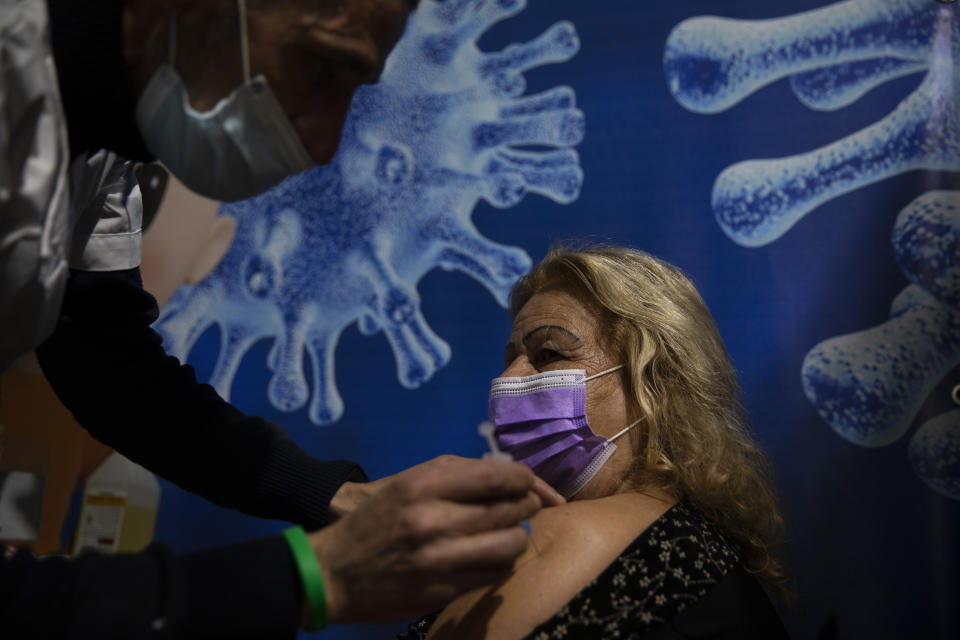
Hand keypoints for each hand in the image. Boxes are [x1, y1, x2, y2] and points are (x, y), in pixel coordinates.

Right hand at [308, 456, 549, 622]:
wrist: (335, 572)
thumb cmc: (378, 519)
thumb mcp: (410, 481)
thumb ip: (460, 474)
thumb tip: (515, 478)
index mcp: (424, 484)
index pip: (500, 476)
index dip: (524, 480)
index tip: (525, 484)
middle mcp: (433, 519)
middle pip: (512, 510)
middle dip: (526, 507)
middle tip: (521, 507)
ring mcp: (439, 559)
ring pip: (511, 545)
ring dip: (517, 538)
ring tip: (507, 534)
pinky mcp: (443, 591)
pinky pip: (495, 574)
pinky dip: (500, 563)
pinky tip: (488, 556)